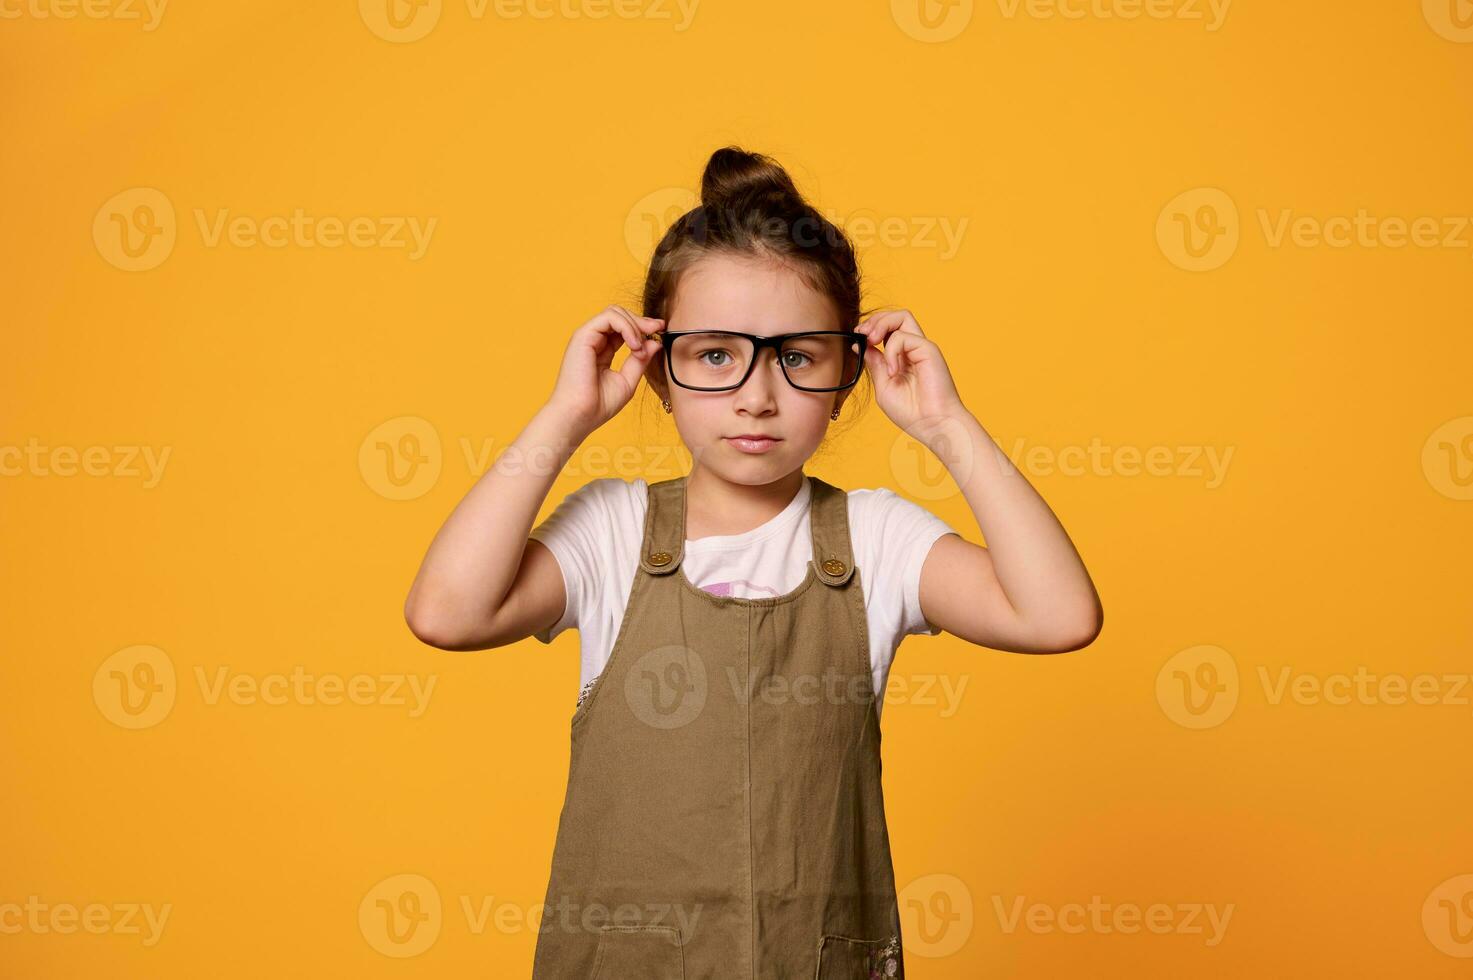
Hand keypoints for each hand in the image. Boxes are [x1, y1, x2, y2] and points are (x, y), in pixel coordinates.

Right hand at [545, 305, 664, 436]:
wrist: (579, 416)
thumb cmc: (598, 405)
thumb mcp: (628, 380)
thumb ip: (640, 361)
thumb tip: (655, 342)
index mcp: (601, 350)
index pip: (623, 328)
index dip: (643, 326)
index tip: (661, 330)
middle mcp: (593, 341)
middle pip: (620, 315)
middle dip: (641, 321)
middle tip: (657, 330)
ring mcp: (587, 337)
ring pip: (615, 312)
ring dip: (634, 325)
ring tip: (640, 347)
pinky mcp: (583, 336)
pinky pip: (608, 317)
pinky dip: (626, 327)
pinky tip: (634, 344)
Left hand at [856, 309, 967, 439]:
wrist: (934, 426)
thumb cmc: (912, 413)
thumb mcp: (884, 386)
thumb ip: (874, 365)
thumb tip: (859, 345)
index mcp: (903, 357)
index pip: (887, 329)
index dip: (870, 328)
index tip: (857, 337)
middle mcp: (914, 349)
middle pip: (895, 316)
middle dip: (874, 320)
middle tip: (862, 333)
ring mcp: (922, 348)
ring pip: (902, 316)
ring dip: (881, 324)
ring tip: (872, 341)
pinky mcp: (929, 350)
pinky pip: (903, 337)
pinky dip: (891, 350)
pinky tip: (893, 371)